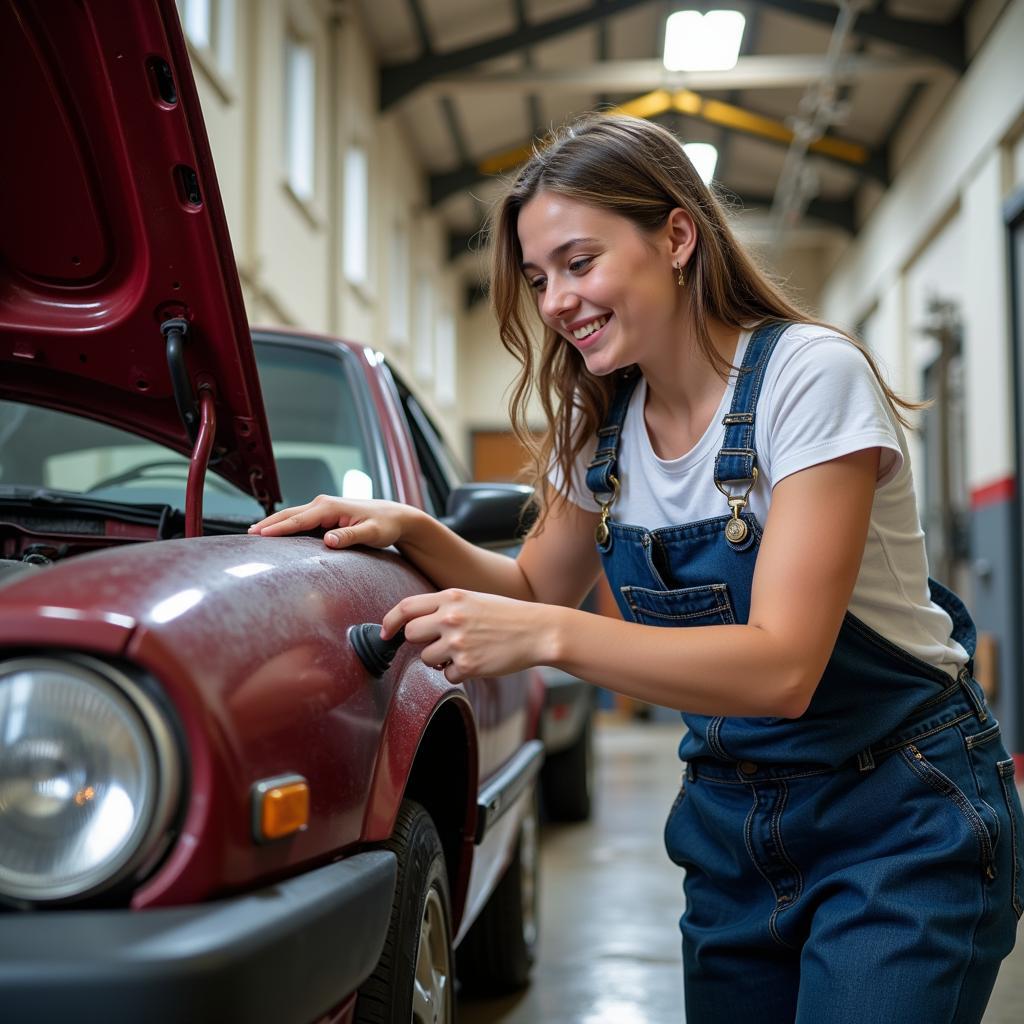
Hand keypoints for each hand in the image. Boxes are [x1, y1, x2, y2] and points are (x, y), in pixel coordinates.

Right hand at [248, 494, 413, 549]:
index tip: (260, 535)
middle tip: (247, 535)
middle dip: (268, 523)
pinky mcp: (325, 514)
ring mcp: (323, 508)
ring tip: (254, 533)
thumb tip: (328, 540)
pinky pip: (300, 519)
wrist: (396, 516)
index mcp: (330, 507)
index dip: (279, 528)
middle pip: (289, 514)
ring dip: (273, 523)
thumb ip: (350, 535)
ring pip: (292, 515)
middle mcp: (323, 504)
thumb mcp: (372, 533)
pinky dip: (285, 524)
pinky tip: (275, 532)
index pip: (299, 519)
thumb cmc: (386, 525)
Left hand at [382, 589, 556, 683]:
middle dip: (420, 642)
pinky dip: (459, 673)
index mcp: (451, 597)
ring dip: (440, 660)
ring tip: (465, 651)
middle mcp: (451, 618)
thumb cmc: (506, 615)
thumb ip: (444, 607)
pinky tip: (478, 661)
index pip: (406, 607)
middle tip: (438, 643)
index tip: (385, 632)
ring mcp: (458, 642)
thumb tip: (414, 623)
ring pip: (427, 658)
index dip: (390, 621)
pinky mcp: (468, 664)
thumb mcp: (472, 599)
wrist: (537, 631)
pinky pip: (448, 676)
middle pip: (411, 634)